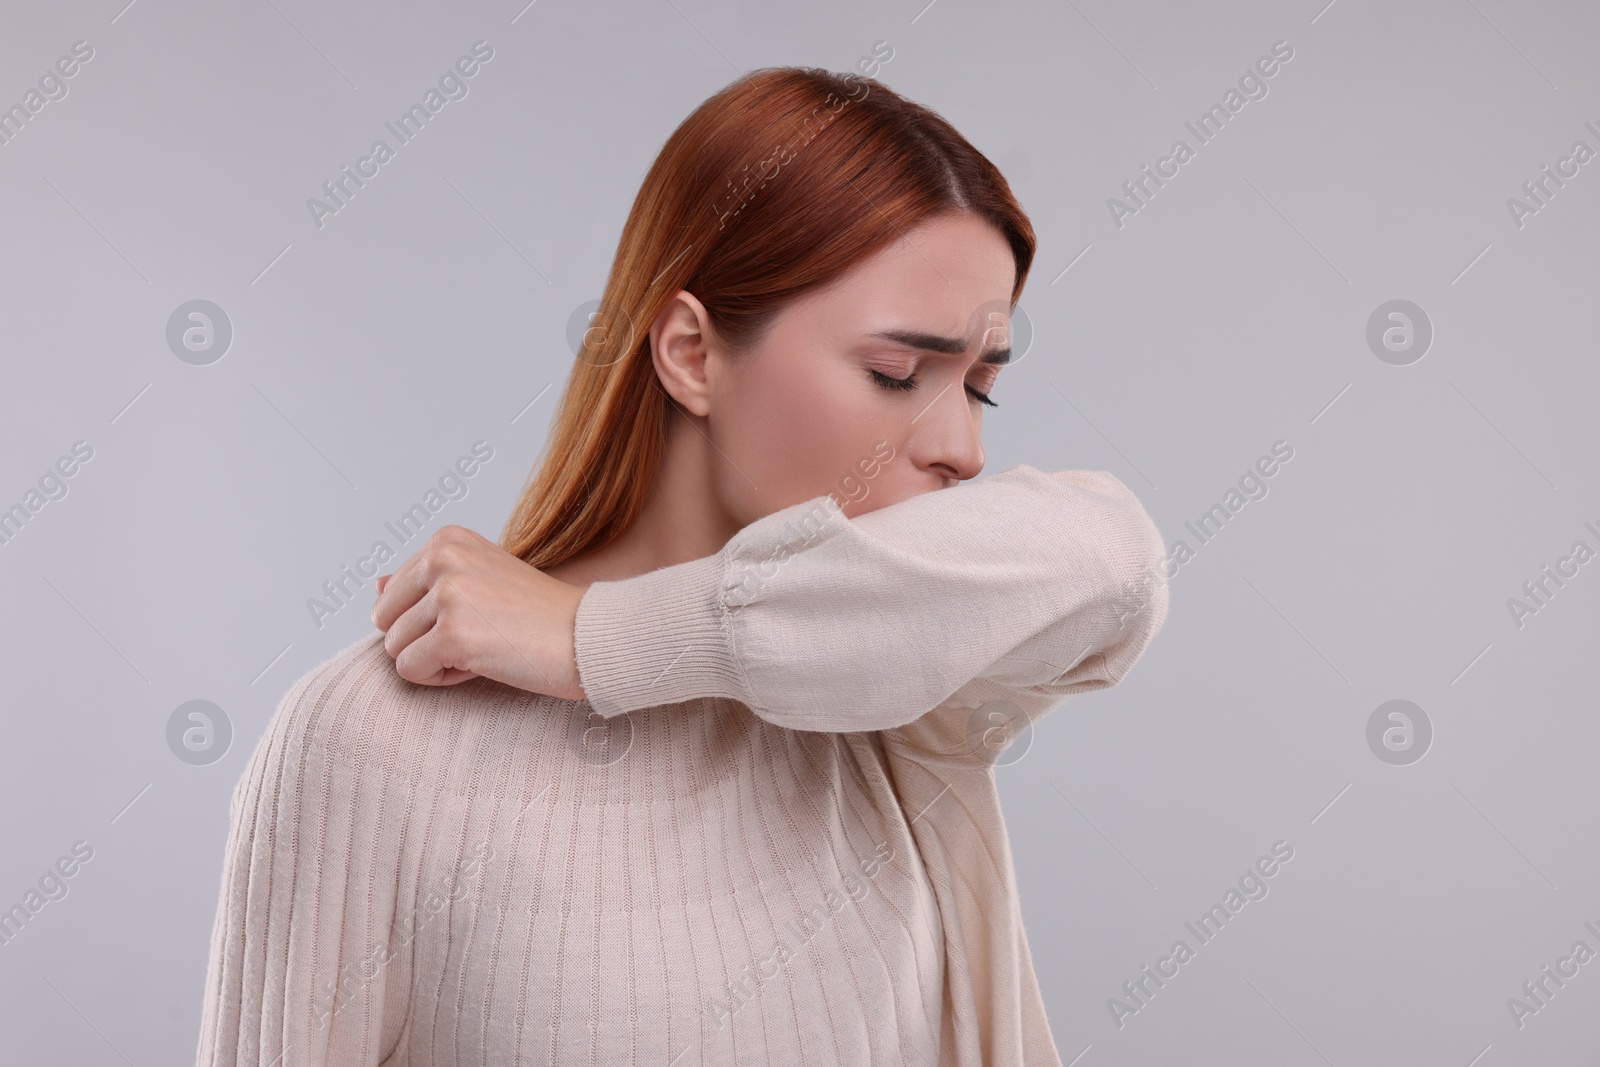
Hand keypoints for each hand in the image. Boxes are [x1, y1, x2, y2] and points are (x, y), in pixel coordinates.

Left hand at [369, 525, 587, 699]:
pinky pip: (411, 672)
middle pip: (385, 621)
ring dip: (436, 661)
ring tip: (485, 648)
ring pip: (395, 649)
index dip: (428, 619)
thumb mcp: (477, 582)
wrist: (588, 637)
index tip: (478, 615)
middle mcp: (442, 558)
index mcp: (446, 540)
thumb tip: (373, 585)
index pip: (390, 595)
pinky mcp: (453, 634)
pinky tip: (483, 663)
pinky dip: (443, 679)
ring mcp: (448, 595)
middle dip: (423, 640)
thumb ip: (421, 581)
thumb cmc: (540, 615)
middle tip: (479, 635)